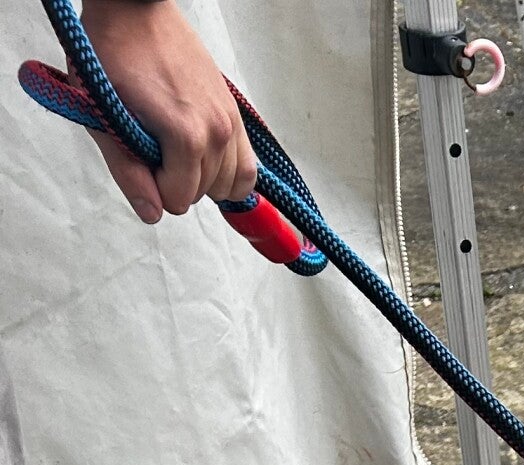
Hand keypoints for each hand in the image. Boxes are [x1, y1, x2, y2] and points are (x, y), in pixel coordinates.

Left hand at [77, 0, 254, 222]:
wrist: (134, 9)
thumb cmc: (112, 53)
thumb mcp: (102, 115)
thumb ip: (128, 170)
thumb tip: (152, 213)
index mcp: (186, 135)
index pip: (178, 199)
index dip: (151, 184)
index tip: (136, 156)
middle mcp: (218, 131)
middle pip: (202, 194)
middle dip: (174, 180)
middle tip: (151, 145)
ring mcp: (231, 122)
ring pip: (228, 186)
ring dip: (201, 178)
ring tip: (175, 150)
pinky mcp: (236, 114)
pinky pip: (248, 168)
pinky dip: (228, 173)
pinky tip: (205, 159)